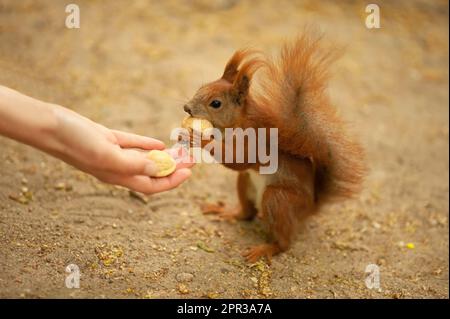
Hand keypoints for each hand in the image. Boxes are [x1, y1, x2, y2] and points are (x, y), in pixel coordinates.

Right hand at [48, 105, 193, 193]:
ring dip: (163, 156)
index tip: (189, 172)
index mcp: (118, 175)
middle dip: (173, 168)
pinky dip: (147, 144)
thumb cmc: (75, 142)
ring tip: (181, 151)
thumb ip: (134, 163)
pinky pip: (133, 144)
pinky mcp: (108, 139)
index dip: (172, 181)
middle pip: (152, 172)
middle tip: (191, 159)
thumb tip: (160, 168)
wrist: (50, 126)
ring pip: (145, 158)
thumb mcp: (107, 153)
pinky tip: (159, 142)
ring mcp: (113, 153)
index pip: (152, 185)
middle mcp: (117, 167)